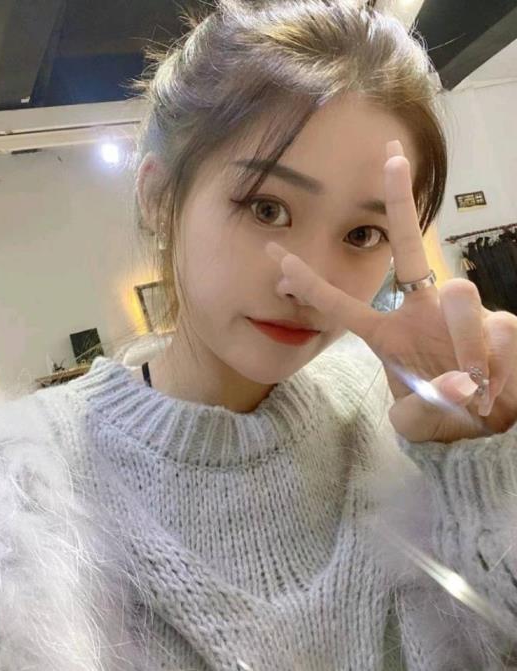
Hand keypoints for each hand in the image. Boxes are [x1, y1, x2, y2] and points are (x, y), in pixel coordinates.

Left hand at [265, 140, 516, 442]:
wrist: (489, 430)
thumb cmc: (441, 419)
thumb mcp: (416, 422)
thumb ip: (424, 410)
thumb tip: (462, 383)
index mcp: (388, 334)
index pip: (342, 304)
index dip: (311, 283)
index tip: (276, 256)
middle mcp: (422, 311)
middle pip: (406, 248)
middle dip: (397, 201)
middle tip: (390, 156)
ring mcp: (463, 313)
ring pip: (459, 296)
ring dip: (466, 344)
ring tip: (473, 389)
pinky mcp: (503, 324)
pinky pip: (500, 332)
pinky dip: (497, 367)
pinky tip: (493, 390)